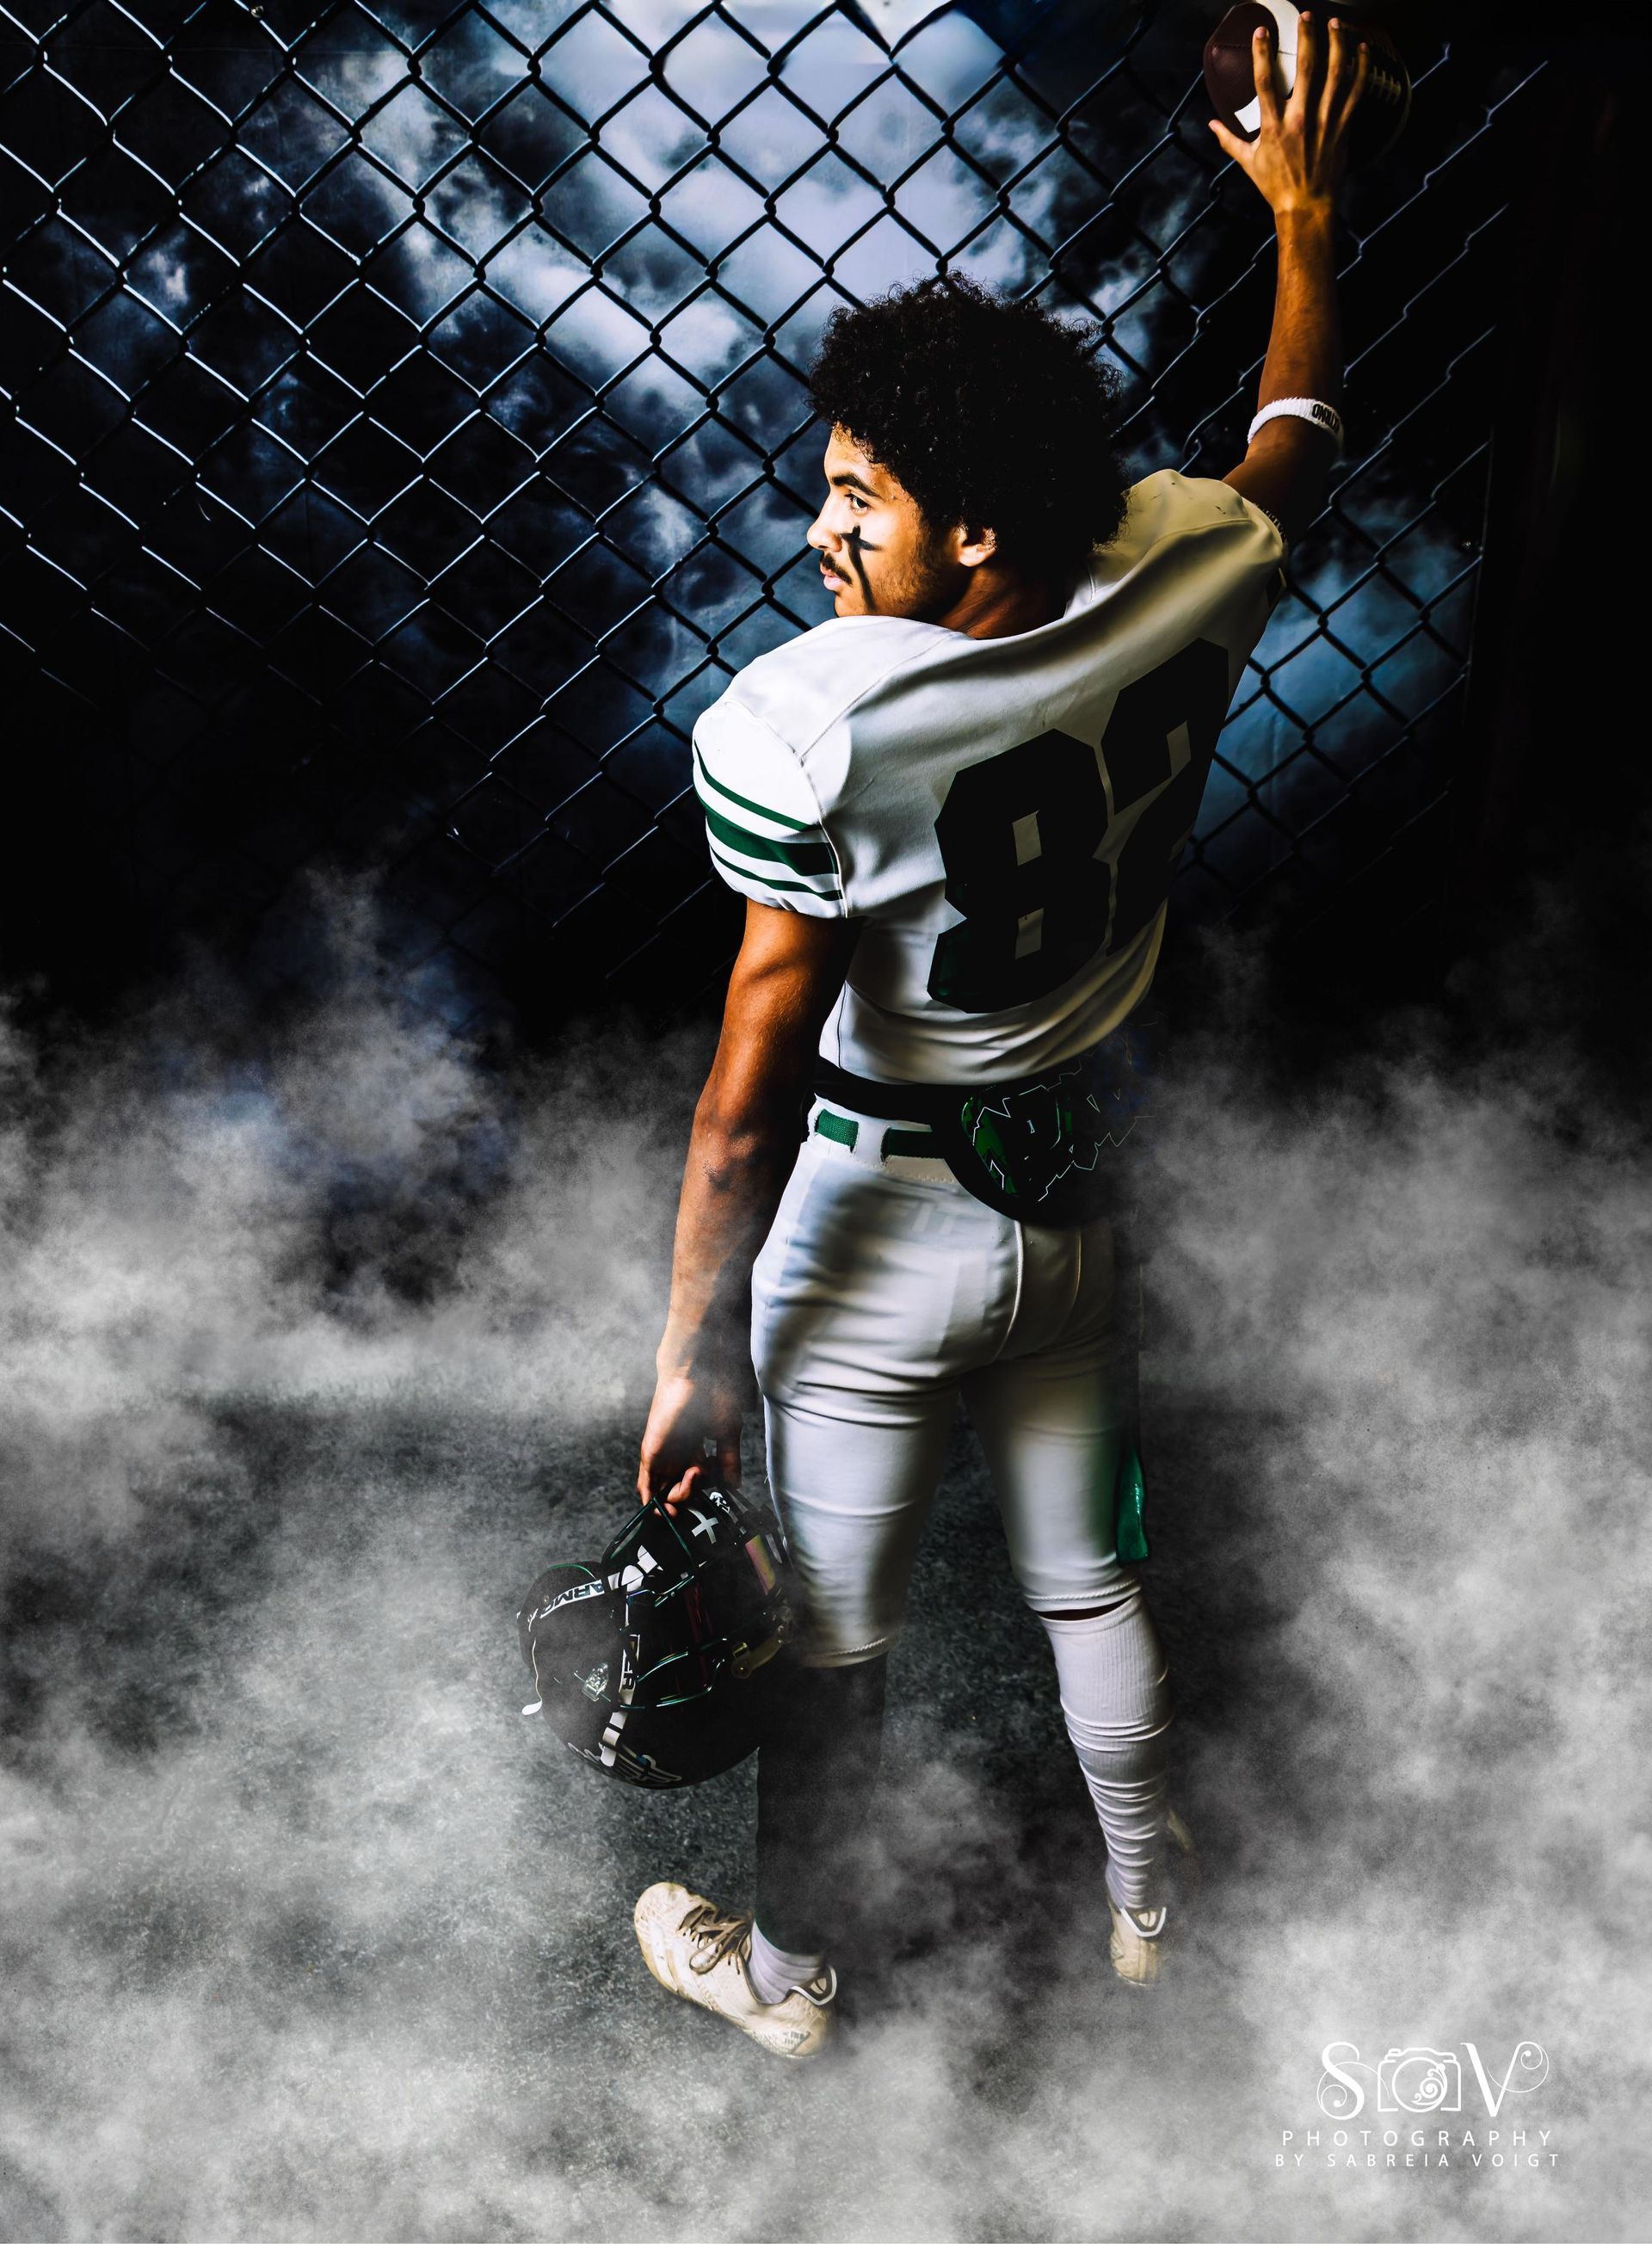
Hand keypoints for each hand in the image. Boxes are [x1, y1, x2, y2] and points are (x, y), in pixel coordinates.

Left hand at [637, 1363, 742, 1512]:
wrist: (695, 1373)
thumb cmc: (712, 1395)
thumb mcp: (726, 1433)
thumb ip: (729, 1460)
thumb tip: (734, 1485)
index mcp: (693, 1450)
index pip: (696, 1481)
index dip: (707, 1489)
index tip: (721, 1483)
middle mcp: (676, 1455)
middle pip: (678, 1490)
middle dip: (689, 1500)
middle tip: (702, 1486)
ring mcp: (663, 1455)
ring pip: (663, 1491)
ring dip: (672, 1505)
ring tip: (682, 1504)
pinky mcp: (651, 1452)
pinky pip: (645, 1483)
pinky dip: (651, 1501)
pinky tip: (662, 1511)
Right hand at [1209, 11, 1368, 217]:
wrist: (1306, 208)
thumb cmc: (1276, 187)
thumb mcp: (1249, 163)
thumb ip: (1229, 140)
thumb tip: (1211, 125)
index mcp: (1274, 128)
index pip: (1265, 82)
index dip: (1263, 54)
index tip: (1263, 32)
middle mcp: (1300, 121)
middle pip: (1306, 69)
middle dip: (1307, 37)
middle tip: (1307, 15)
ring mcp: (1324, 123)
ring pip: (1335, 75)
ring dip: (1336, 44)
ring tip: (1335, 22)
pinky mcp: (1342, 127)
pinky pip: (1356, 92)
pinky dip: (1361, 68)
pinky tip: (1361, 48)